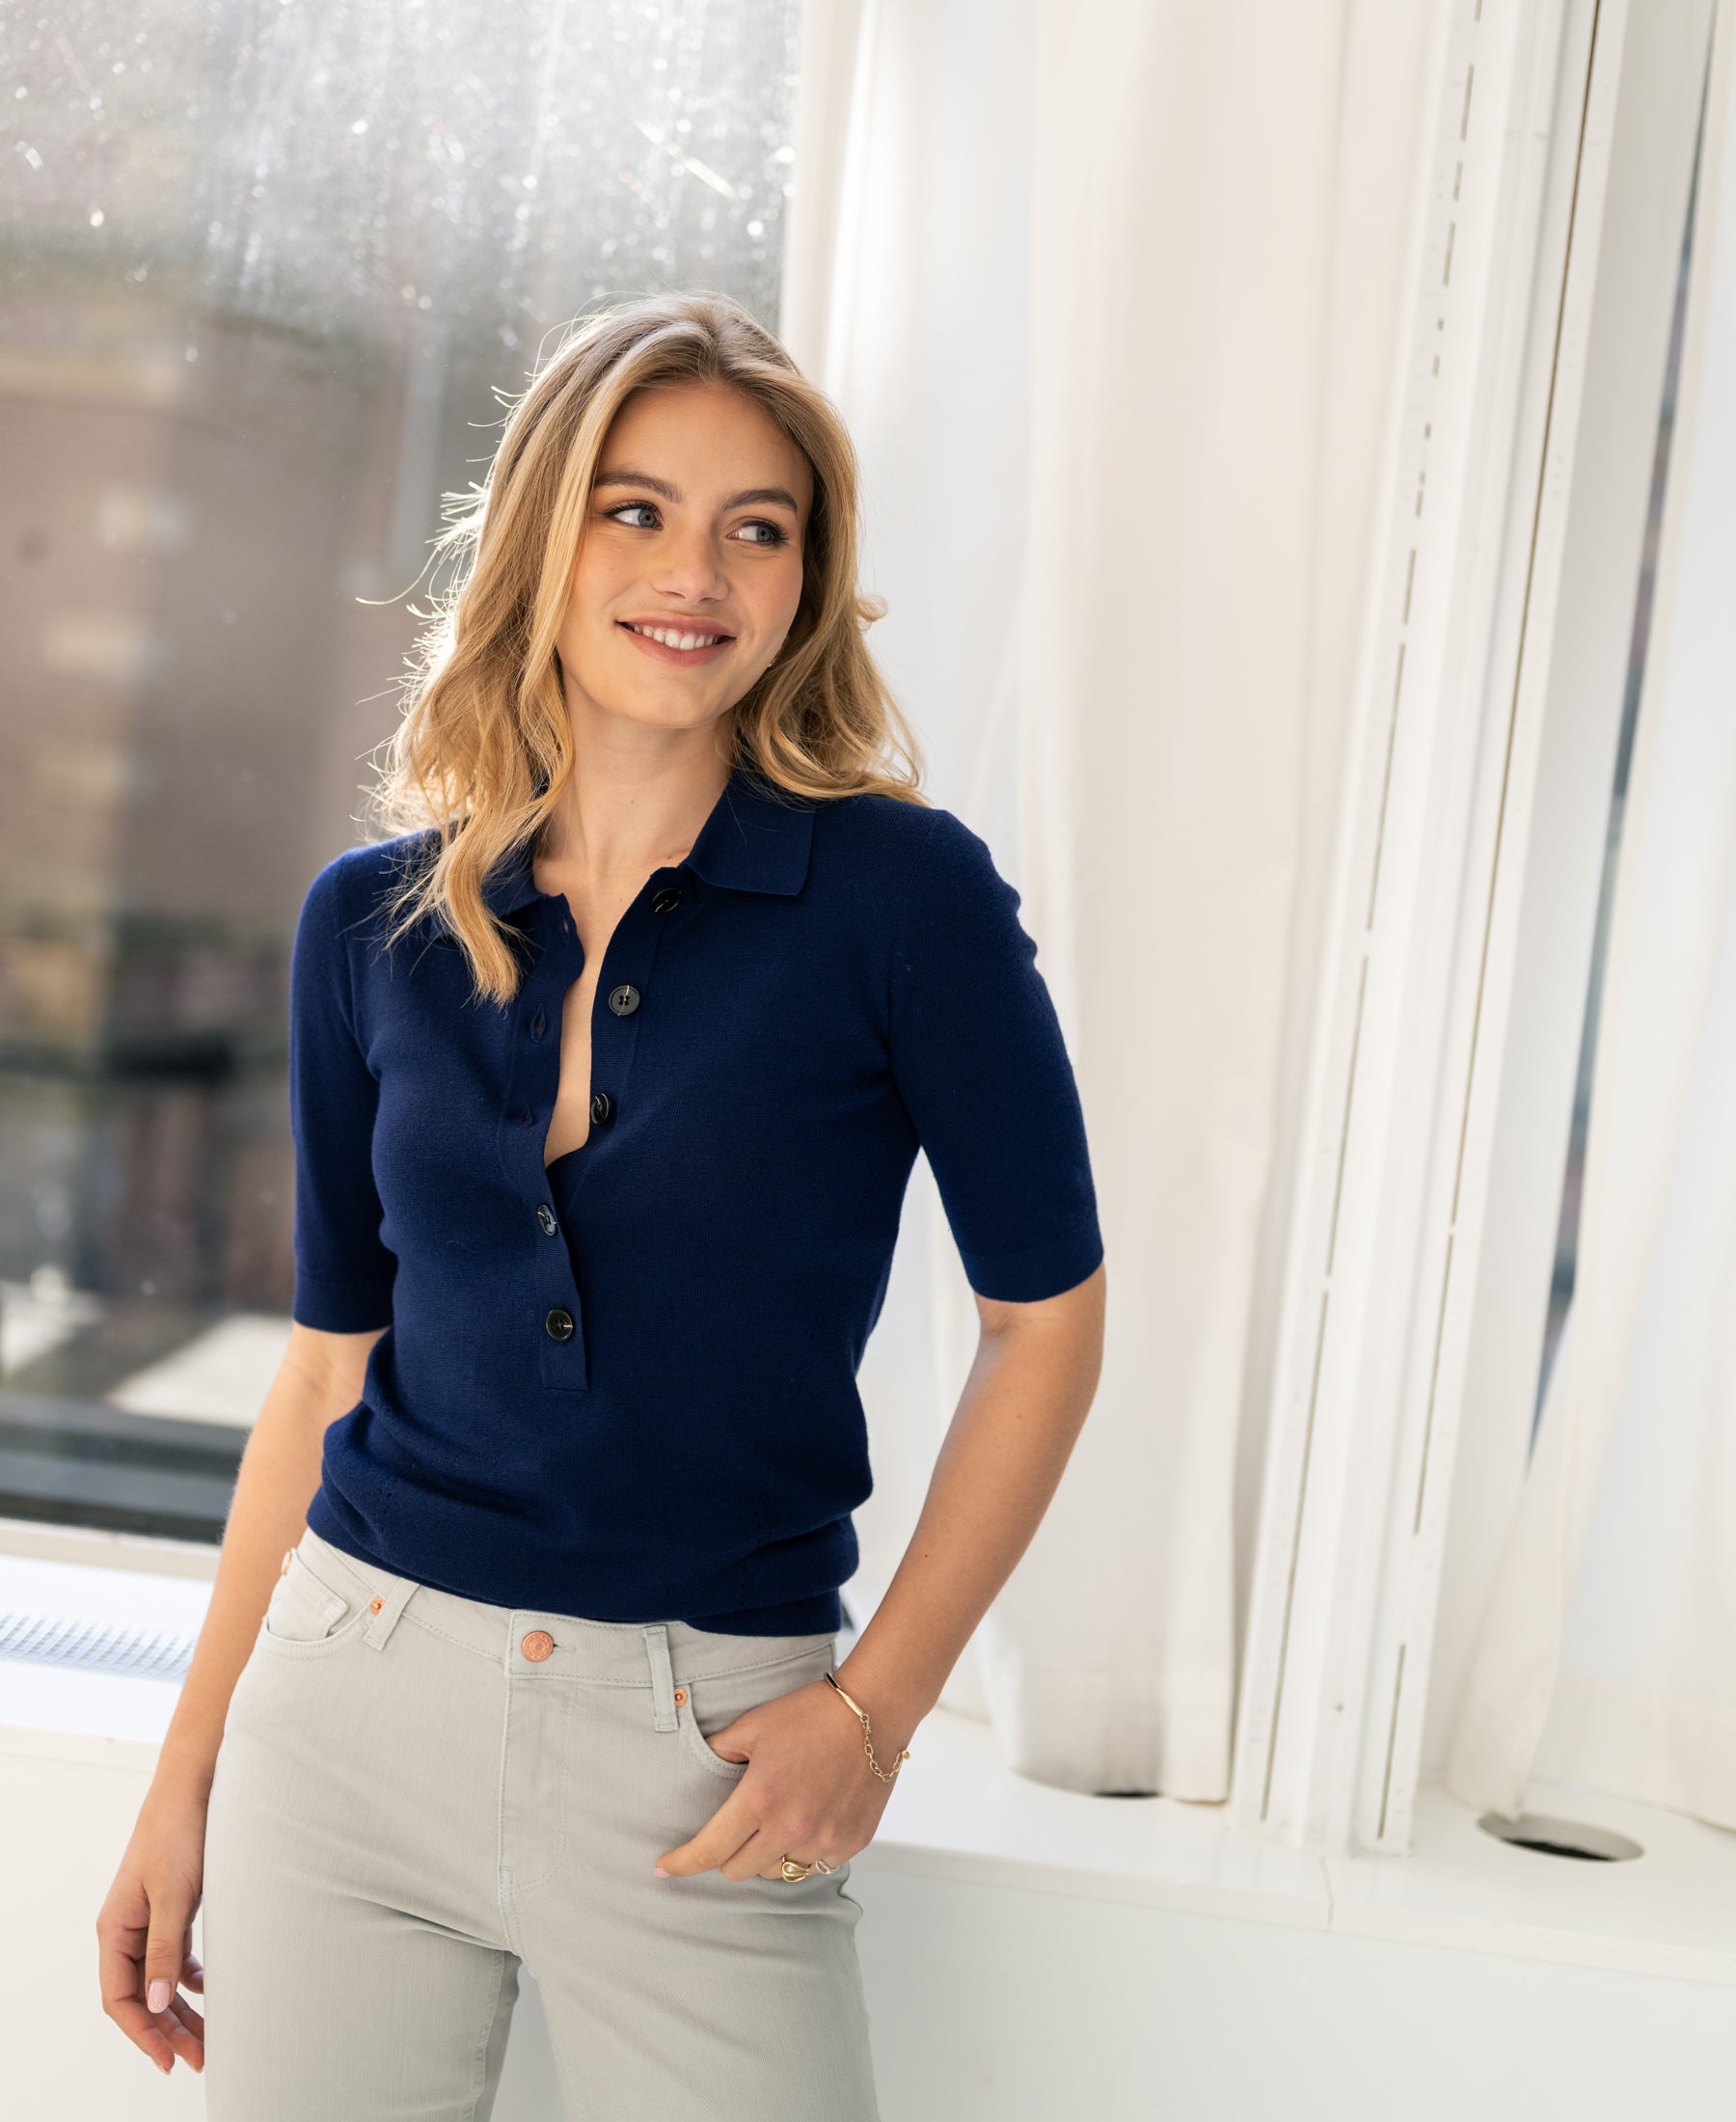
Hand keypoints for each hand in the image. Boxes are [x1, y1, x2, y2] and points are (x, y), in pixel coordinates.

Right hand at [97, 1785, 208, 2076]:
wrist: (192, 1787)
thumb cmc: (178, 1834)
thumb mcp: (174, 1895)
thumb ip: (164, 1950)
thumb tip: (154, 2004)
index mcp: (115, 1930)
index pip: (120, 1999)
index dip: (142, 2033)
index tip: (169, 2060)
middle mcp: (127, 1930)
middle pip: (142, 1996)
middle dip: (167, 2030)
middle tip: (199, 2059)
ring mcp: (149, 1920)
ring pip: (160, 1979)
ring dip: (181, 2009)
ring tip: (210, 2038)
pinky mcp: (171, 1909)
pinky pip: (175, 1957)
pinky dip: (191, 1978)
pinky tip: (211, 1989)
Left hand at [653, 1676, 907, 1882]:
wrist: (873, 1711)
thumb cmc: (810, 1714)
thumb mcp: (752, 1726)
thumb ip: (718, 1754)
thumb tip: (693, 1768)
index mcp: (760, 1800)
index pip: (709, 1852)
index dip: (682, 1864)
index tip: (664, 1869)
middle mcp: (791, 1828)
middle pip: (739, 1871)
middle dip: (728, 1854)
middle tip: (736, 1826)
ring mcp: (824, 1840)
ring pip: (778, 1873)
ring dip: (768, 1854)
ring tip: (779, 1817)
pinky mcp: (851, 1843)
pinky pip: (814, 1865)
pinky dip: (804, 1850)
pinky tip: (810, 1817)